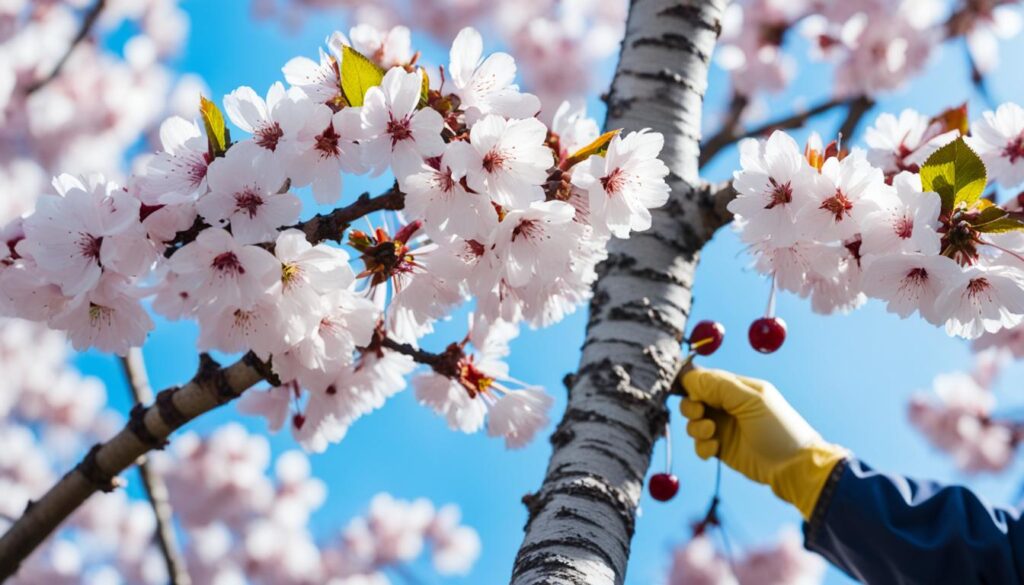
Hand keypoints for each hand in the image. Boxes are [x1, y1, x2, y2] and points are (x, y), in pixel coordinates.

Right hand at [680, 368, 845, 518]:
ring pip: (693, 423)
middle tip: (700, 414)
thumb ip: (719, 386)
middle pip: (694, 400)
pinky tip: (715, 449)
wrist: (794, 467)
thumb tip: (690, 376)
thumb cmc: (779, 429)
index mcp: (738, 388)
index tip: (691, 395)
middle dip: (691, 407)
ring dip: (696, 428)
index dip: (693, 386)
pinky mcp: (722, 449)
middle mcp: (728, 406)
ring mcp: (724, 428)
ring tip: (712, 433)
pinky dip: (702, 447)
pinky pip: (700, 445)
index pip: (705, 379)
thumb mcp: (752, 401)